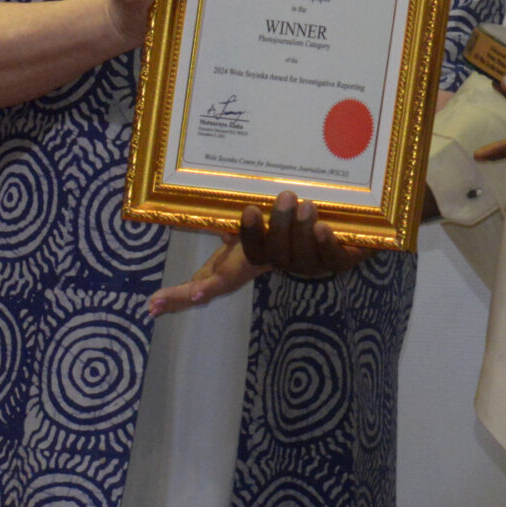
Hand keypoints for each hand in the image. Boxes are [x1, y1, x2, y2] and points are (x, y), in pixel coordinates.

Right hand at [144, 190, 361, 315]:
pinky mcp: (338, 263)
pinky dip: (324, 243)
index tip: (153, 304)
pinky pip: (329, 259)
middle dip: (259, 234)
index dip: (181, 296)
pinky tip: (322, 226)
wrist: (351, 226)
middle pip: (259, 262)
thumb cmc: (294, 221)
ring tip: (298, 203)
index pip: (210, 283)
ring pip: (296, 257)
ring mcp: (308, 268)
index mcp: (251, 262)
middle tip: (255, 206)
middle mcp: (276, 267)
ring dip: (294, 229)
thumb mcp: (256, 219)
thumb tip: (204, 218)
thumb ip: (230, 225)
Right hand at [240, 190, 363, 279]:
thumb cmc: (314, 210)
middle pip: (277, 253)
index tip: (250, 208)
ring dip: (302, 231)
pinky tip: (322, 227)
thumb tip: (237, 201)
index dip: (250, 234)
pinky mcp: (342, 261)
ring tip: (307, 205)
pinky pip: (332, 260)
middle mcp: (292, 260)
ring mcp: (316, 263)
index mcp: (275, 248)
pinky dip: (325, 244)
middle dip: (279, 224)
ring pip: (303, 257)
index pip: (254, 250)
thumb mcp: (291, 205)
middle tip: (286, 196)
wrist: (358, 221)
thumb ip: (265, 202)